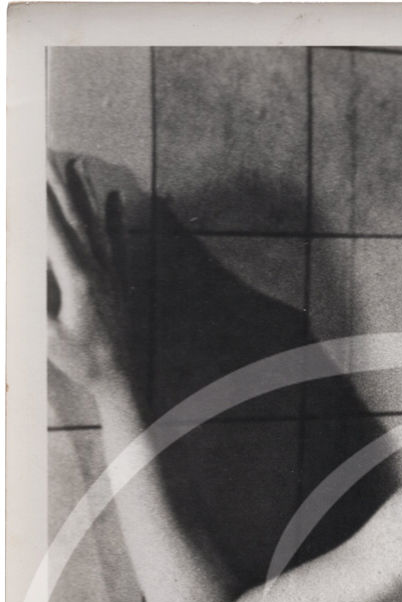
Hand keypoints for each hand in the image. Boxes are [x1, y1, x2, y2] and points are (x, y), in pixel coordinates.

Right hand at [46, 155, 130, 392]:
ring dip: (82, 191)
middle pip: (74, 217)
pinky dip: (114, 217)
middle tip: (42, 151)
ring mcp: (111, 273)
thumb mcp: (46, 335)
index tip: (24, 172)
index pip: (52, 228)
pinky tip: (114, 195)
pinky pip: (116, 242)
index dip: (36, 198)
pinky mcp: (119, 281)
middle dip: (55, 183)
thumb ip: (25, 302)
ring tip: (74, 162)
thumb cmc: (81, 362)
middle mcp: (98, 269)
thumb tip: (11, 278)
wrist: (119, 380)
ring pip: (96, 223)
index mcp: (78, 279)